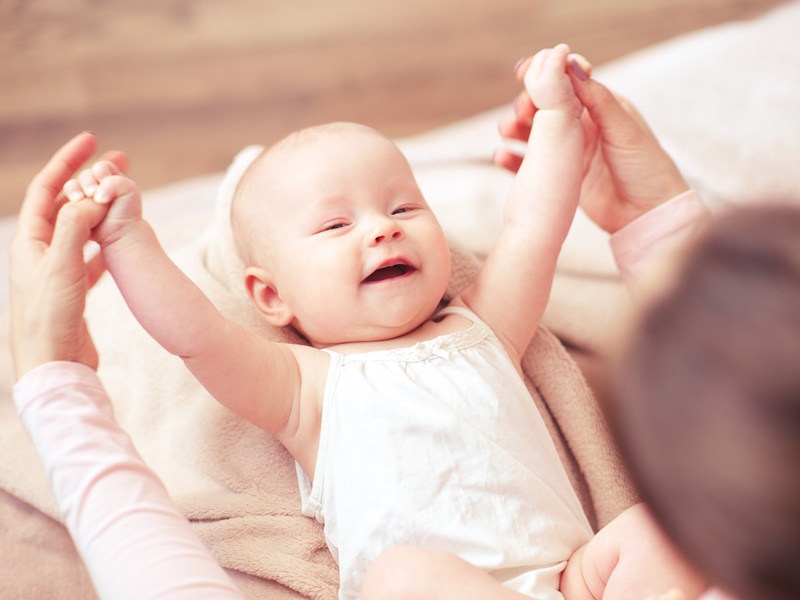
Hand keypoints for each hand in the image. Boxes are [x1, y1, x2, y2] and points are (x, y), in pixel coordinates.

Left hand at [9, 132, 128, 379]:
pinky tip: (120, 242)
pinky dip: (106, 244)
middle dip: (89, 182)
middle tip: (118, 164)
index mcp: (29, 242)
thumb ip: (74, 228)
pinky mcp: (73, 290)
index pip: (47, 189)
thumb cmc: (49, 319)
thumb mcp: (60, 267)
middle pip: (65, 205)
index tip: (90, 142)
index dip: (66, 162)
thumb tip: (91, 197)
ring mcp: (56, 271)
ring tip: (123, 197)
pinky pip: (91, 256)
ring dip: (100, 211)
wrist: (52, 365)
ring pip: (80, 229)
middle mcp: (40, 252)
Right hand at [495, 52, 688, 232]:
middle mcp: (583, 126)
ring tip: (505, 132)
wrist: (648, 214)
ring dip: (516, 129)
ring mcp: (570, 151)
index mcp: (600, 108)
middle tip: (517, 112)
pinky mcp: (561, 175)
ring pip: (534, 133)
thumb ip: (598, 100)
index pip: (566, 85)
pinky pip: (531, 164)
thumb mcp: (624, 129)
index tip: (523, 73)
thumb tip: (572, 65)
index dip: (544, 77)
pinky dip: (514, 160)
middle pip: (545, 108)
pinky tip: (501, 157)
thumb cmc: (646, 168)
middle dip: (526, 105)